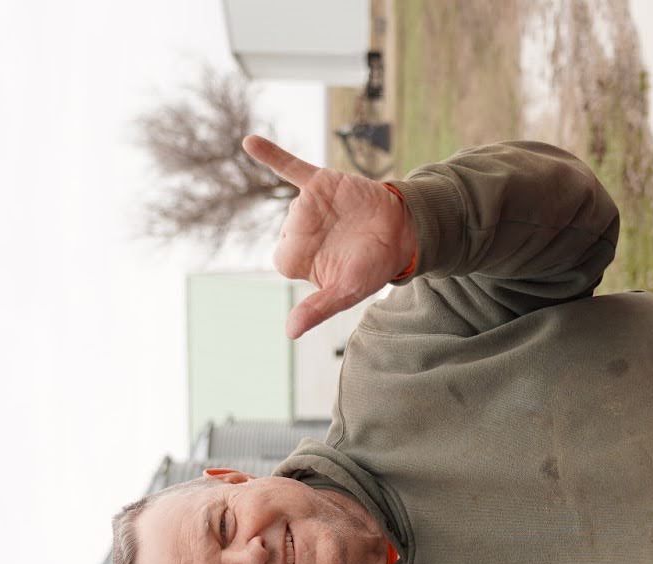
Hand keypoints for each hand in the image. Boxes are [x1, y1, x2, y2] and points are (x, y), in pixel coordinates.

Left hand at [243, 133, 417, 339]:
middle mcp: (299, 231)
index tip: (332, 260)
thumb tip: (290, 332)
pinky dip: (271, 154)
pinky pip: (289, 167)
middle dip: (314, 233)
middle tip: (345, 240)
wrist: (403, 232)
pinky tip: (249, 142)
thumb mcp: (348, 291)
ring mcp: (308, 205)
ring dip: (322, 209)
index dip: (305, 258)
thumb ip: (318, 307)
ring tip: (349, 220)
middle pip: (287, 229)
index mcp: (298, 260)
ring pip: (297, 203)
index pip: (282, 258)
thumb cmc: (373, 267)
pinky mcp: (320, 182)